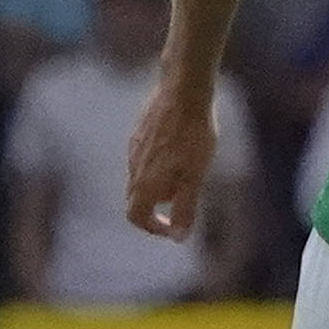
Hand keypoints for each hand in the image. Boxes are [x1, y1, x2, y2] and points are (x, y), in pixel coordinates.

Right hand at [123, 83, 217, 240]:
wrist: (183, 91)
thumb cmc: (194, 136)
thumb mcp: (195, 177)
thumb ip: (186, 208)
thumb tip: (179, 237)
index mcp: (144, 182)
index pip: (136, 216)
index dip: (153, 228)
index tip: (173, 229)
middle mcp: (133, 167)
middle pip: (136, 199)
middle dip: (157, 208)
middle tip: (183, 202)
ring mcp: (134, 148)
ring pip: (140, 178)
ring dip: (159, 186)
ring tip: (189, 173)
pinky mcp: (139, 133)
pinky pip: (144, 159)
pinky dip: (158, 166)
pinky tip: (180, 152)